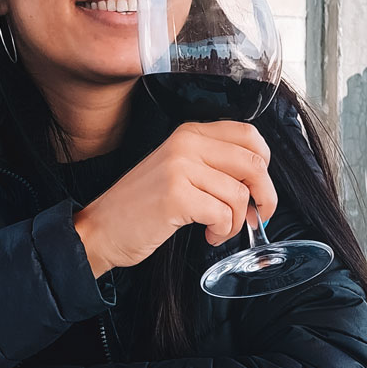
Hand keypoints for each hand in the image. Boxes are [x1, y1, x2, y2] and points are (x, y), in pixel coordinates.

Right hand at [72, 121, 277, 277]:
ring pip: (239, 194)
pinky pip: (222, 214)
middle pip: (253, 163)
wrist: (101, 229)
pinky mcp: (176, 196)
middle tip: (254, 216)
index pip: (249, 134)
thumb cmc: (140, 206)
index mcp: (189, 133)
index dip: (264, 164)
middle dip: (264, 197)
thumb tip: (257, 181)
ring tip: (218, 229)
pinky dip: (222, 231)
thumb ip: (212, 164)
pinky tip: (208, 235)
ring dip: (235, 222)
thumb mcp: (178, 170)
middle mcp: (185, 144)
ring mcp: (180, 168)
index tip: (258, 187)